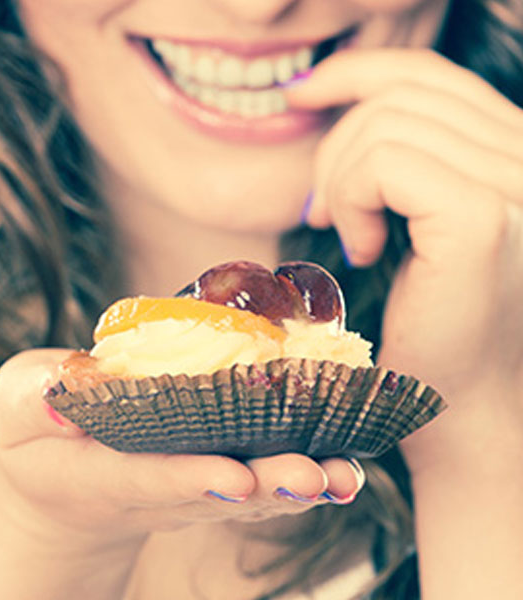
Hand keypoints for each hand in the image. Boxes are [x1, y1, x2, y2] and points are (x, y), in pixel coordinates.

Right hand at [0, 349, 365, 550]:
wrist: (65, 481)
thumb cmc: (39, 432)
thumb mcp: (17, 403)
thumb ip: (35, 396)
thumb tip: (65, 390)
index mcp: (100, 472)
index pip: (146, 478)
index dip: (190, 477)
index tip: (235, 475)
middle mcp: (154, 490)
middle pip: (214, 493)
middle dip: (266, 485)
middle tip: (314, 475)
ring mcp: (187, 491)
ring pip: (246, 495)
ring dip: (296, 486)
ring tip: (344, 474)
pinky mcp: (211, 479)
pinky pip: (257, 483)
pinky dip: (300, 472)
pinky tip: (343, 463)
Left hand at [287, 48, 522, 469]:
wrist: (461, 407)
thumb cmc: (431, 325)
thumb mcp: (412, 219)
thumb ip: (404, 156)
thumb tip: (336, 94)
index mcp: (515, 153)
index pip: (429, 76)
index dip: (356, 73)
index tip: (301, 95)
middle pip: (402, 94)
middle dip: (336, 145)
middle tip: (321, 211)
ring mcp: (515, 185)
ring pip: (386, 126)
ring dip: (341, 183)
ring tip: (350, 239)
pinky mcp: (482, 217)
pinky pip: (385, 163)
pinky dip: (352, 200)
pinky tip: (363, 250)